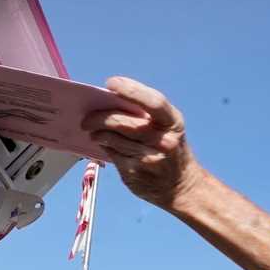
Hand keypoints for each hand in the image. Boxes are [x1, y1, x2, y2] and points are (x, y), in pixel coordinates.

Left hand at [83, 76, 203, 209]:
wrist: (182, 186)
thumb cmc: (171, 149)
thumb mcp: (168, 128)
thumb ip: (148, 114)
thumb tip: (111, 100)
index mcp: (173, 122)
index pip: (153, 102)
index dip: (131, 90)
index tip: (111, 83)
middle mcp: (163, 141)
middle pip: (124, 122)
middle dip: (100, 117)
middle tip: (87, 118)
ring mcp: (149, 159)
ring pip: (113, 140)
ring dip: (98, 133)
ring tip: (92, 130)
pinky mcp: (135, 173)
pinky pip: (112, 154)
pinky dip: (104, 146)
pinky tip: (102, 143)